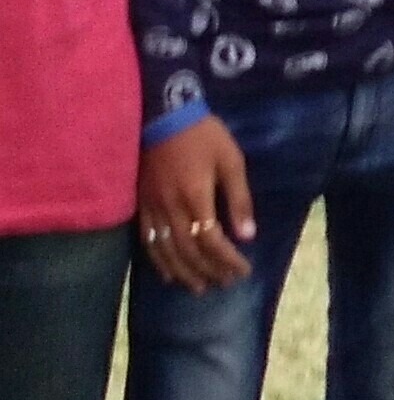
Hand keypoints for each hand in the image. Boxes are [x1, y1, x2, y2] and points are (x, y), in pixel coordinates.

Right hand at [138, 117, 255, 291]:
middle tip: (226, 281)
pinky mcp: (140, 205)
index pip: (212, 240)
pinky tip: (169, 274)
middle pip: (189, 251)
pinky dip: (159, 262)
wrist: (162, 114)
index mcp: (195, 195)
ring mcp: (152, 207)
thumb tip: (247, 235)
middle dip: (210, 270)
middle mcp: (171, 206)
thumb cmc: (202, 134)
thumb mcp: (230, 159)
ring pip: (167, 251)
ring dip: (186, 273)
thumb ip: (239, 198)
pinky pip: (147, 241)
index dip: (228, 260)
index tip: (243, 270)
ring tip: (201, 286)